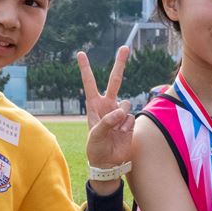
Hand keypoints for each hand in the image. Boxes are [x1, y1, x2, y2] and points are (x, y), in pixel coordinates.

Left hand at [78, 47, 133, 188]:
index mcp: (94, 106)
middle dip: (120, 64)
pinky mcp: (130, 122)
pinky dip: (126, 127)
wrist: (109, 163)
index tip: (80, 53)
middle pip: (115, 80)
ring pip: (125, 104)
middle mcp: (108, 106)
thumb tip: (122, 111)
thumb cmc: (96, 149)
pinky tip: (122, 136)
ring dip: (120, 117)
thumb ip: (107, 122)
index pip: (89, 83)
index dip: (85, 69)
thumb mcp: (95, 136)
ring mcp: (120, 113)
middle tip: (125, 47)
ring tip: (114, 132)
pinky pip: (131, 118)